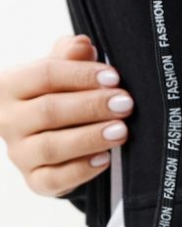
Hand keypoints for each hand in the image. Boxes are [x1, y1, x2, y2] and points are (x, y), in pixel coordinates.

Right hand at [0, 34, 133, 197]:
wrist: (47, 138)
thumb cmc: (54, 98)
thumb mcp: (59, 73)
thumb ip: (69, 57)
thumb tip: (82, 44)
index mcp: (9, 86)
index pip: (44, 75)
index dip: (81, 76)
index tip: (114, 78)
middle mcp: (8, 120)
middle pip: (50, 111)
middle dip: (91, 106)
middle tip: (125, 104)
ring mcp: (19, 153)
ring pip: (52, 147)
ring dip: (90, 138)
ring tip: (121, 131)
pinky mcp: (33, 181)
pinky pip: (55, 180)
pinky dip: (81, 170)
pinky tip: (105, 159)